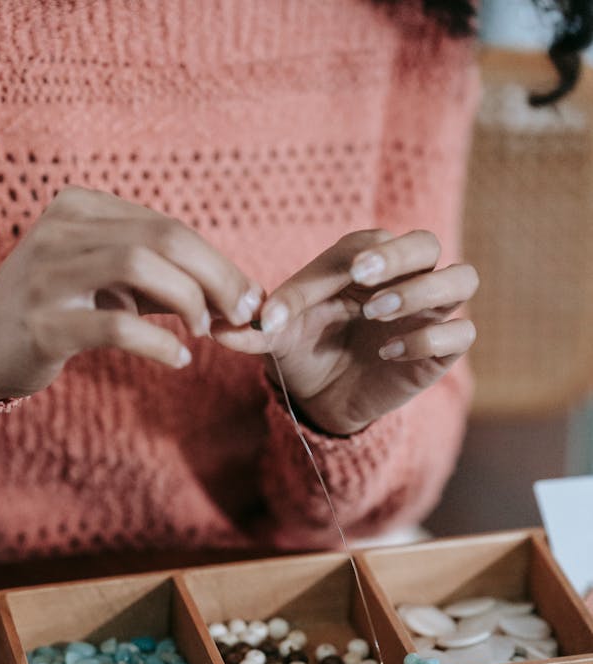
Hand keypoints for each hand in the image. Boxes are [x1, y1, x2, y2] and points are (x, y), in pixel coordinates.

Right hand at [0, 187, 262, 401]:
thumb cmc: (59, 308)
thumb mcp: (107, 279)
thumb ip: (163, 279)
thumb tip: (238, 297)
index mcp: (80, 207)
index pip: (167, 226)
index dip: (217, 262)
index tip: (248, 298)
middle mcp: (61, 230)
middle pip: (162, 238)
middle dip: (216, 277)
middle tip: (241, 314)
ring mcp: (49, 275)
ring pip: (139, 266)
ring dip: (188, 300)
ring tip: (203, 331)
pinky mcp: (44, 324)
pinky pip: (115, 326)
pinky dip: (158, 343)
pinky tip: (178, 359)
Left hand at [211, 230, 477, 434]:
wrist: (322, 399)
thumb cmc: (303, 351)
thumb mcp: (277, 337)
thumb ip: (258, 327)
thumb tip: (221, 327)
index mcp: (365, 262)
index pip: (366, 245)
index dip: (343, 262)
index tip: (317, 289)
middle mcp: (404, 278)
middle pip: (426, 244)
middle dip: (399, 256)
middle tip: (363, 277)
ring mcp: (428, 313)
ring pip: (460, 279)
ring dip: (423, 292)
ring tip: (377, 313)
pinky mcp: (441, 350)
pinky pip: (460, 334)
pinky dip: (428, 338)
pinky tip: (387, 353)